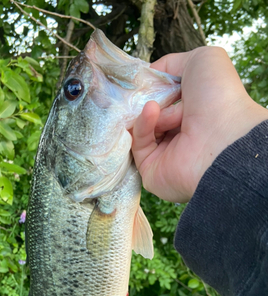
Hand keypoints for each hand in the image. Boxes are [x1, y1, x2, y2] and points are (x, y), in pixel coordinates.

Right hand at [132, 46, 267, 202]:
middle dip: (145, 99)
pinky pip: (137, 145)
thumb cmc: (218, 96)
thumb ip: (171, 64)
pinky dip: (142, 125)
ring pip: (138, 128)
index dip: (151, 87)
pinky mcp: (150, 172)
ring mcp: (164, 154)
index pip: (161, 98)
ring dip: (147, 111)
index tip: (143, 78)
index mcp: (192, 113)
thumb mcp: (200, 60)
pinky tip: (151, 112)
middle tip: (148, 92)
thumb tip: (148, 75)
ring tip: (157, 106)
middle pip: (145, 112)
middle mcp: (179, 134)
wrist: (222, 137)